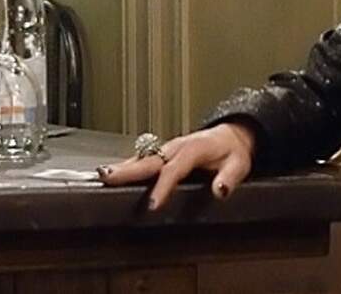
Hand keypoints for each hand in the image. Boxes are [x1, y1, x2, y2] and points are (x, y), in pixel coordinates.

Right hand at [96, 122, 255, 209]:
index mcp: (193, 150)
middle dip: (127, 170)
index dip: (162, 187)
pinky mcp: (162, 152)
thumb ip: (229, 178)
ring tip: (101, 176)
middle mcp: (176, 147)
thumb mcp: (239, 165)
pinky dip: (126, 165)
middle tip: (107, 178)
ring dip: (122, 167)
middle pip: (148, 160)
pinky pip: (142, 158)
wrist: (231, 136)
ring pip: (141, 157)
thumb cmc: (232, 152)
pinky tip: (112, 174)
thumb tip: (220, 190)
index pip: (174, 170)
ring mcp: (167, 149)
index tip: (152, 204)